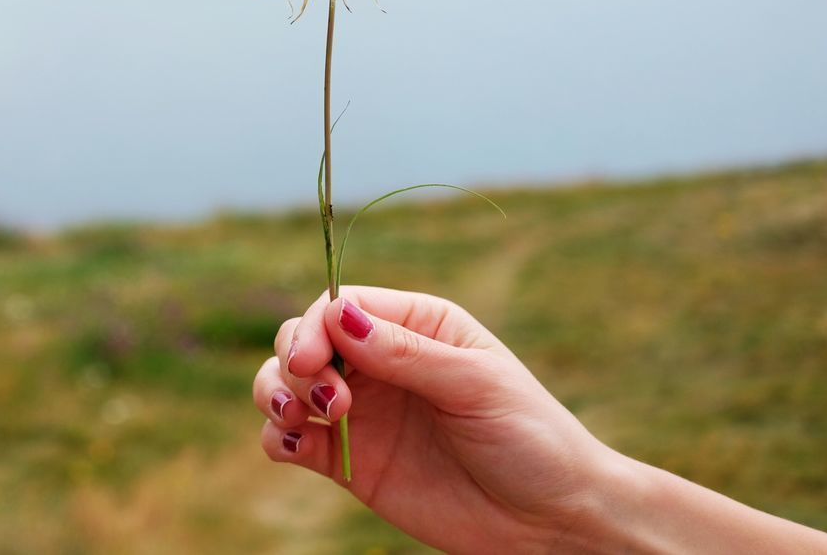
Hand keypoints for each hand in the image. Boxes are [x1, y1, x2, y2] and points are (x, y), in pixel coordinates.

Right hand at [252, 286, 617, 551]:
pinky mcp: (346, 461)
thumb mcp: (475, 385)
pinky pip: (289, 439)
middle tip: (328, 402)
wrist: (549, 522)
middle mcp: (379, 362)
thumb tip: (337, 315)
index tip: (313, 360)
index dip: (314, 326)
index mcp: (415, 325)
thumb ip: (405, 353)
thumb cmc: (529, 439)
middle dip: (296, 362)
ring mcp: (359, 412)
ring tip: (301, 418)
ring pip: (285, 383)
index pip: (340, 305)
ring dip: (276, 392)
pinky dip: (277, 437)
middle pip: (302, 338)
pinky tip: (296, 445)